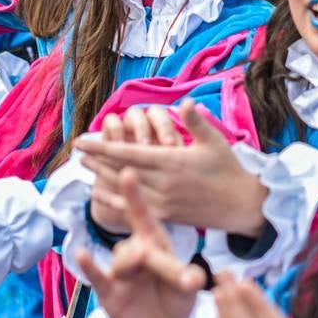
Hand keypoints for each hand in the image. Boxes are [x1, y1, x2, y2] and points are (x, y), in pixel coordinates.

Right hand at [75, 169, 205, 317]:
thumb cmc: (177, 298)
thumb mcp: (187, 288)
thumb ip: (188, 281)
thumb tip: (194, 278)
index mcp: (156, 243)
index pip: (145, 217)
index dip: (135, 196)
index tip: (127, 172)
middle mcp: (136, 252)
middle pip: (137, 242)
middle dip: (145, 249)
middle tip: (148, 253)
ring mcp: (120, 271)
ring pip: (121, 259)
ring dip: (130, 262)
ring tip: (140, 262)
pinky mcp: (109, 292)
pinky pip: (97, 276)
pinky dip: (90, 265)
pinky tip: (83, 254)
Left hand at [78, 101, 268, 235]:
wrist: (240, 204)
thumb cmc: (227, 169)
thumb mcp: (215, 141)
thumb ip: (196, 122)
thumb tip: (185, 102)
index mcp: (173, 161)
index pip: (130, 152)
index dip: (104, 147)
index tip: (83, 140)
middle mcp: (163, 183)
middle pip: (121, 170)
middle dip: (97, 159)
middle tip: (77, 149)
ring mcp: (163, 201)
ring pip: (124, 187)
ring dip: (102, 176)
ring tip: (84, 165)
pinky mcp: (165, 215)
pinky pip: (133, 207)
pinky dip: (113, 201)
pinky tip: (98, 193)